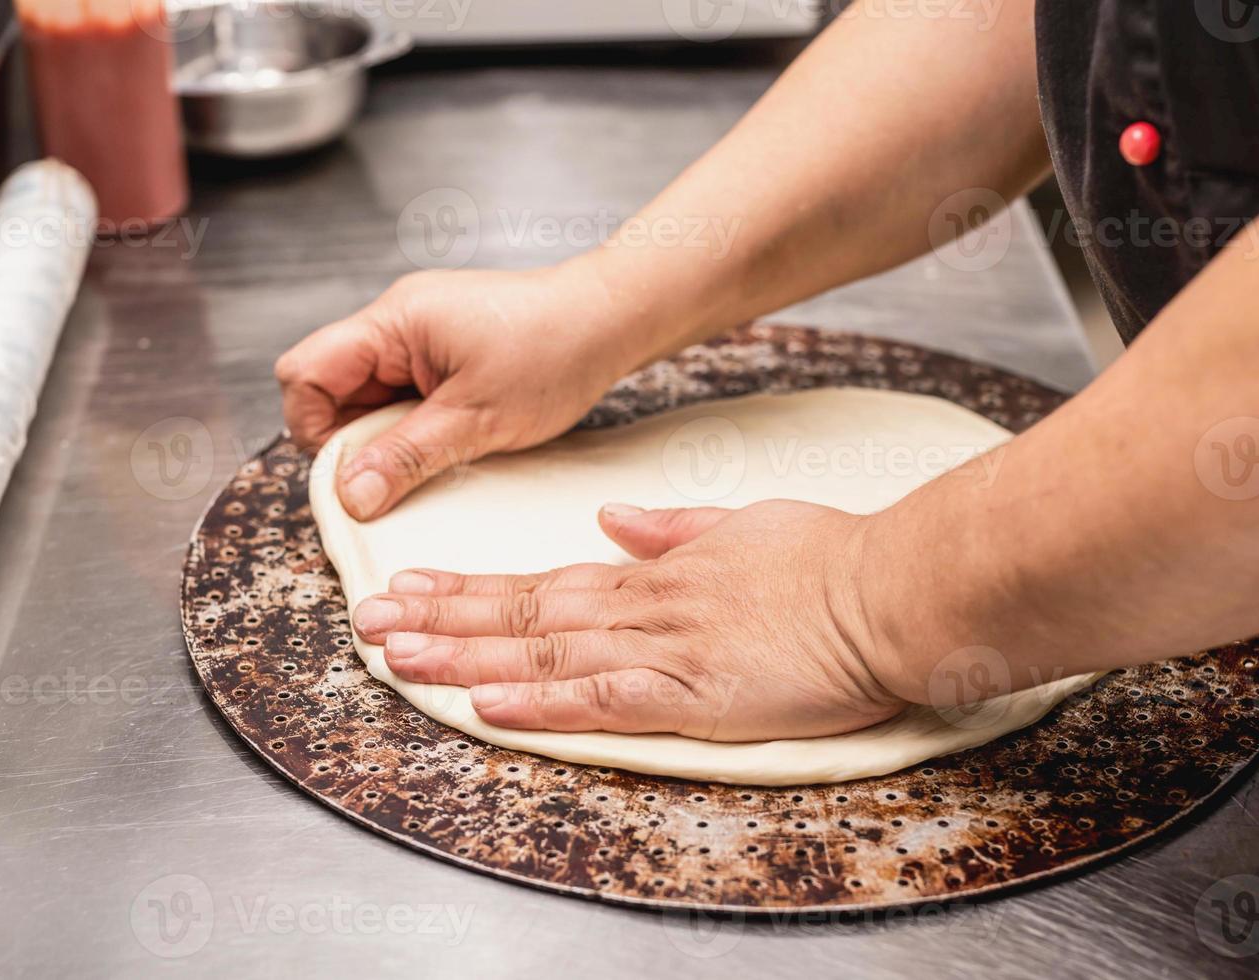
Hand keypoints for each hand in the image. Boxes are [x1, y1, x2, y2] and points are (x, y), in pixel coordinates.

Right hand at [275, 264, 644, 518]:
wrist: (611, 319)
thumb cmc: (555, 351)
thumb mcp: (478, 419)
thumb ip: (407, 457)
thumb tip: (351, 497)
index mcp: (392, 322)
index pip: (305, 372)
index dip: (316, 429)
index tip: (357, 472)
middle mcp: (395, 323)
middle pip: (331, 390)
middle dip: (358, 439)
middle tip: (404, 470)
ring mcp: (417, 338)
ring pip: (368, 400)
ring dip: (391, 437)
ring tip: (442, 450)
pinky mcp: (441, 355)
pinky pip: (403, 398)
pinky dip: (417, 428)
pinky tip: (453, 440)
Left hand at [350, 499, 911, 739]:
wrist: (890, 590)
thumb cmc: (830, 559)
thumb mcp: (744, 522)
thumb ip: (672, 527)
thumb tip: (613, 518)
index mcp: (655, 572)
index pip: (542, 578)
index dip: (470, 585)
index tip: (412, 584)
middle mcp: (644, 606)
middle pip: (524, 611)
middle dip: (440, 616)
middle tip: (368, 620)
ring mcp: (665, 649)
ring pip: (545, 650)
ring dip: (465, 654)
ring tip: (397, 656)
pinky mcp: (694, 694)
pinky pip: (602, 699)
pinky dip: (541, 701)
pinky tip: (488, 702)